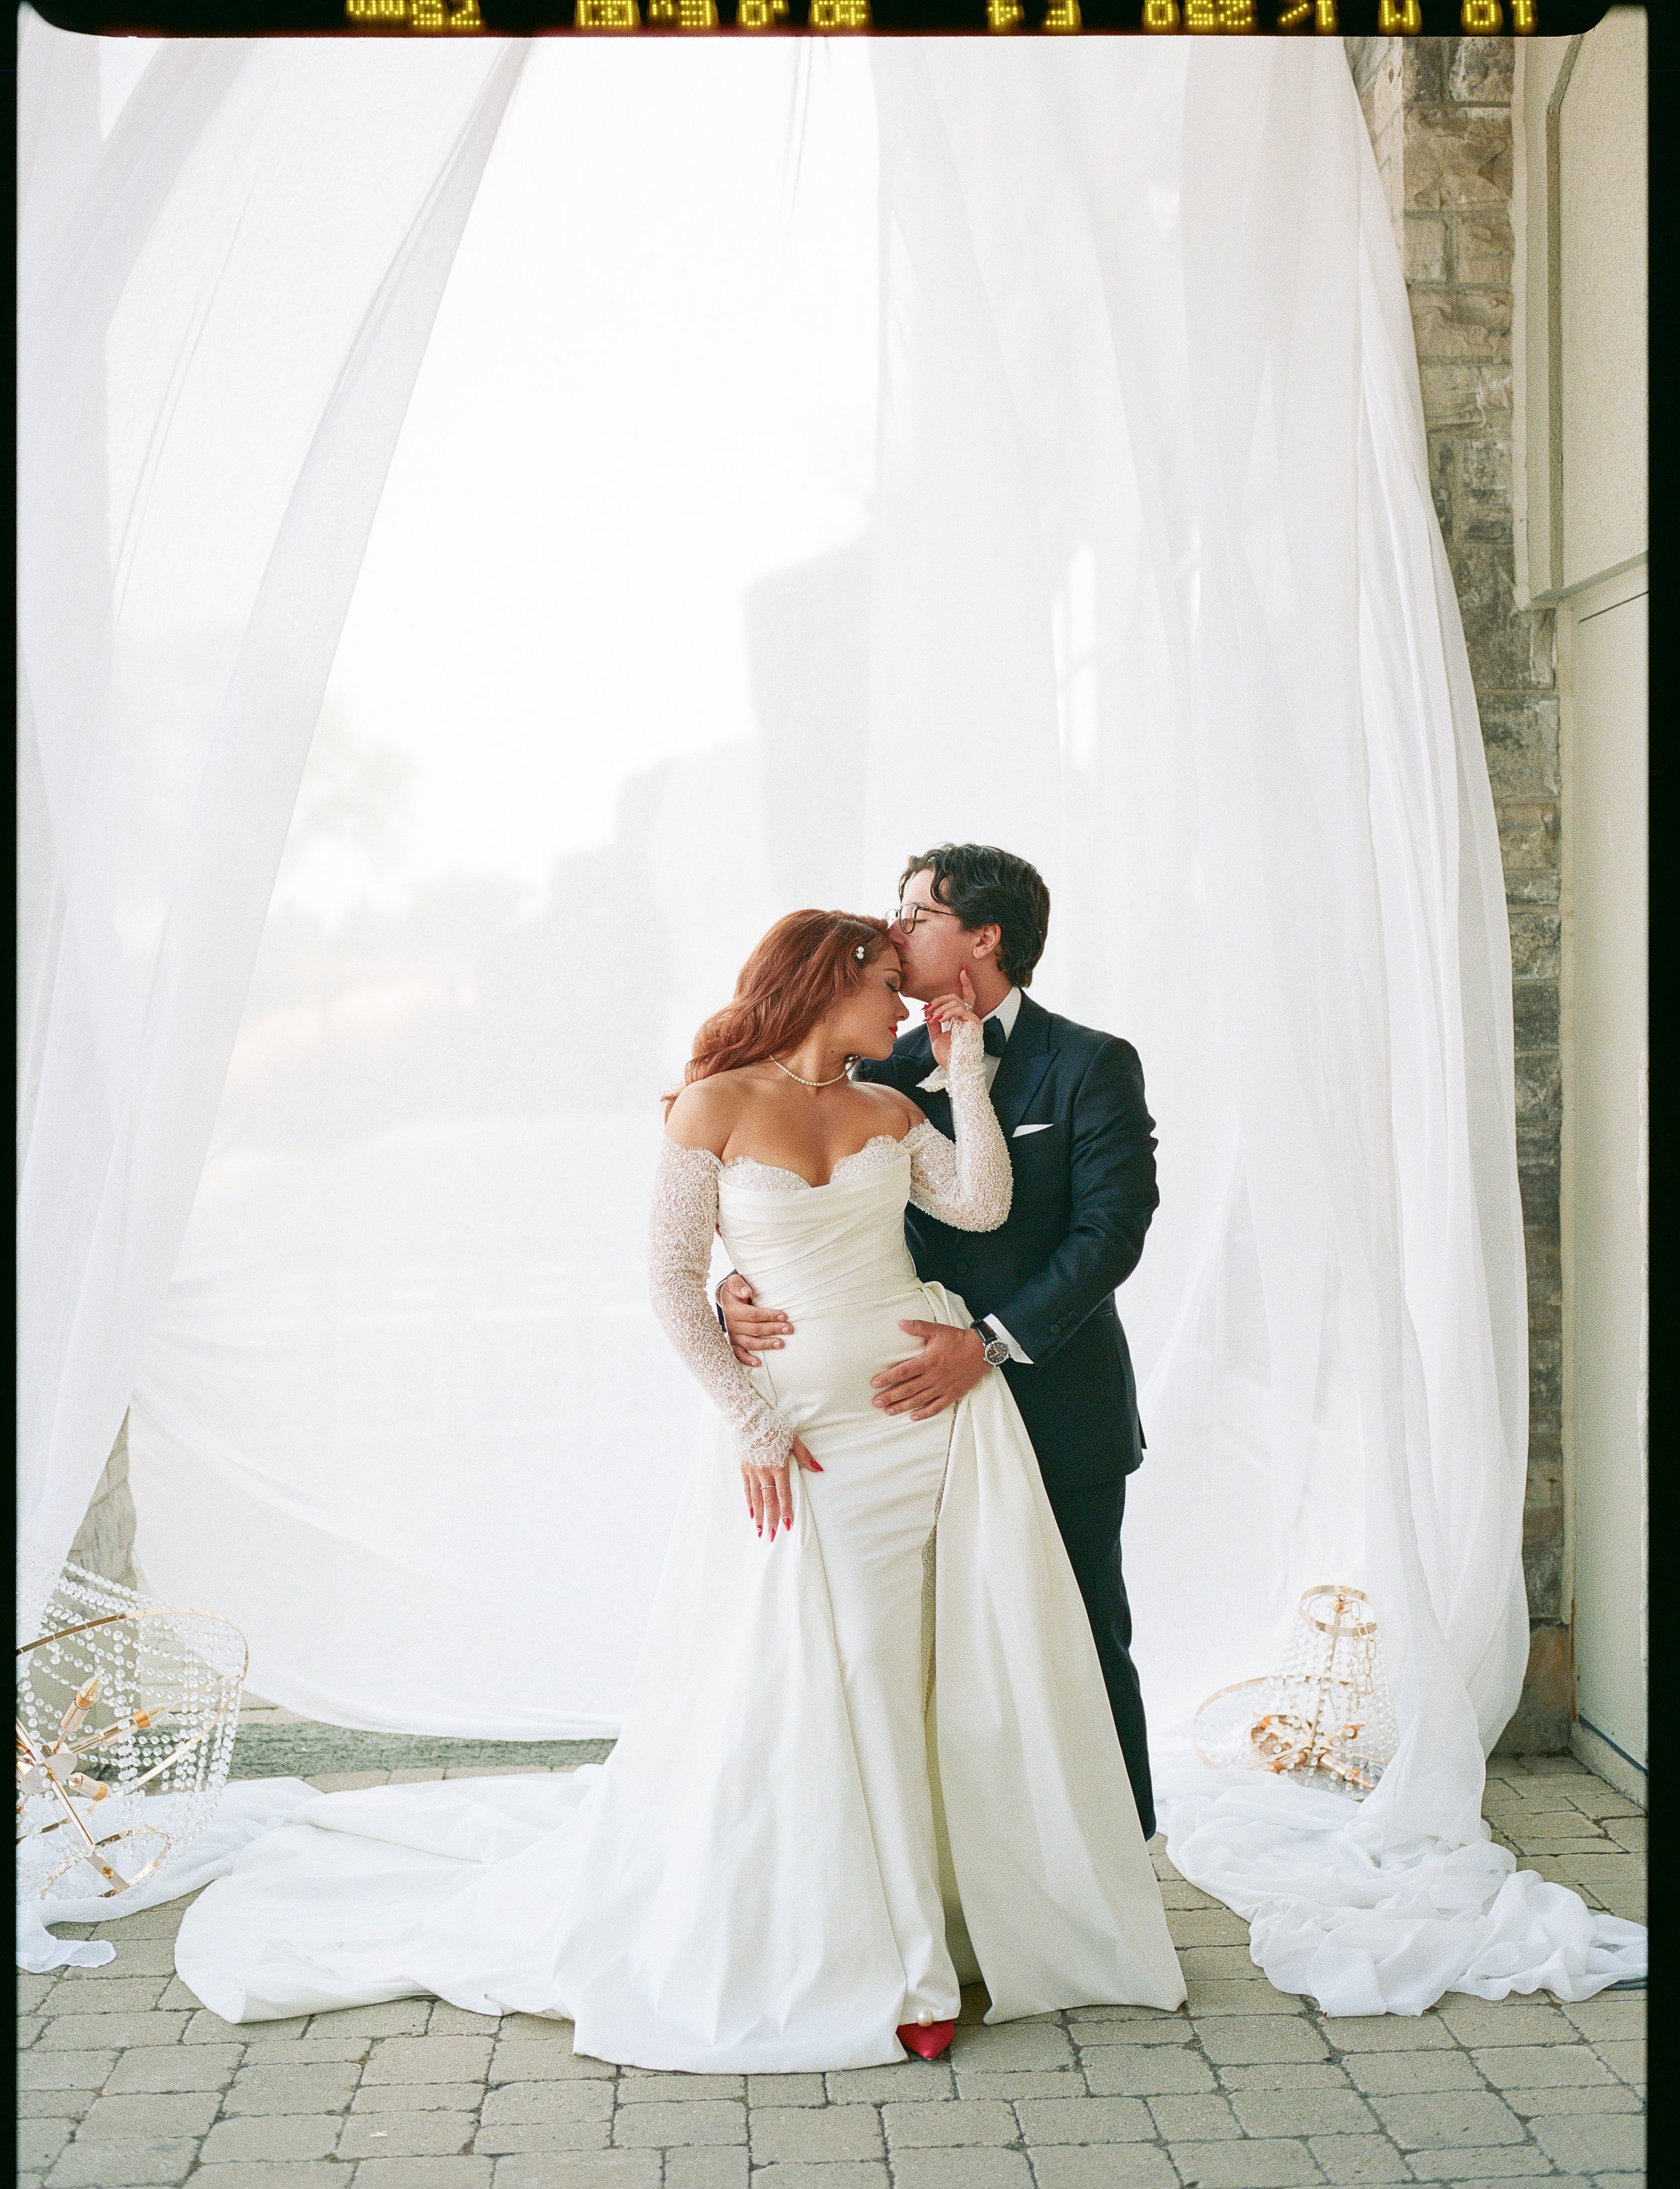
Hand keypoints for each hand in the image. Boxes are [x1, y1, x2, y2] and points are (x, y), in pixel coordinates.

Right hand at [718, 1271, 792, 1366]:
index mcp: (733, 1310)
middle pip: (755, 1329)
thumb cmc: (735, 1290)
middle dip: (773, 1329)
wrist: (727, 1299)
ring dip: (766, 1344)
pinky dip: (747, 1359)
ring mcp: (733, 1334)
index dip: (769, 1316)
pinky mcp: (734, 1342)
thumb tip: (746, 1292)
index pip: (753, 1315)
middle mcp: (732, 1324)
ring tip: (781, 1344)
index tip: (784, 1316)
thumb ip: (738, 1285)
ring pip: (750, 1342)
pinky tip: (758, 1363)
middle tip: (789, 1329)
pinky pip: (738, 1353)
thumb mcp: (734, 1282)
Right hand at [742, 1435, 820, 1538]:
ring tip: (761, 1531)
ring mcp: (752, 1471)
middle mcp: (764, 1472)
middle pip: (768, 1501)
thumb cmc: (773, 1426)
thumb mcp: (793, 1438)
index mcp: (778, 1466)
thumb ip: (804, 1456)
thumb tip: (818, 1468)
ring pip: (756, 1498)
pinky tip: (752, 1513)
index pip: (783, 1494)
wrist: (748, 1417)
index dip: (786, 1510)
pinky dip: (749, 1502)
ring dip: (759, 1516)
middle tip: (773, 1537)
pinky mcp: (743, 1468)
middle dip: (771, 1520)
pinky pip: (746, 1489)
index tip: (788, 1525)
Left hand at [870, 1322, 988, 1420]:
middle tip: (876, 1402)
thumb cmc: (958, 1339)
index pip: (903, 1372)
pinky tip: (913, 1417)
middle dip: (890, 1397)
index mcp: (927, 1361)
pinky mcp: (952, 1394)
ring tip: (888, 1411)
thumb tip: (900, 1323)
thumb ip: (918, 1327)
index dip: (888, 1378)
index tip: (875, 1384)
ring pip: (919, 1400)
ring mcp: (943, 1387)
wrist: (982, 1350)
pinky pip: (936, 1407)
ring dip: (902, 1406)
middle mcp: (933, 1376)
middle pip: (907, 1389)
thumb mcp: (937, 1330)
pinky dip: (924, 1413)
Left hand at [923, 967, 982, 1070]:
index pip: (965, 998)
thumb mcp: (936, 1037)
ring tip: (933, 1018)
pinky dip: (947, 1012)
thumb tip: (928, 1011)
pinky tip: (939, 1019)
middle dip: (940, 1000)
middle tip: (928, 1008)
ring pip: (956, 1002)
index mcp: (963, 1020)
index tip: (962, 971)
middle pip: (957, 997)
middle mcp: (970, 1018)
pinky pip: (960, 1009)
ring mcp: (973, 1020)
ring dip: (941, 1007)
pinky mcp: (974, 1023)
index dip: (965, 984)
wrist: (955, 1069)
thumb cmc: (948, 1058)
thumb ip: (933, 1023)